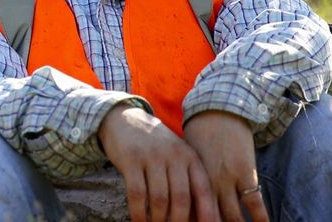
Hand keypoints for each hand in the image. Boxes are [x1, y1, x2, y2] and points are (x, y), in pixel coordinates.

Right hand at [98, 104, 218, 221]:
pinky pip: (136, 193)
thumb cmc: (155, 146)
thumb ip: (188, 180)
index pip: (203, 190)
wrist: (124, 119)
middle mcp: (173, 156)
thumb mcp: (176, 156)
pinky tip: (139, 221)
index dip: (207, 214)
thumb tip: (201, 215)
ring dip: (158, 220)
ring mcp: (151, 157)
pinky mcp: (130, 159)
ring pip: (159, 198)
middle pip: (181, 198)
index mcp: (189, 157)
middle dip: (179, 221)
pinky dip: (139, 212)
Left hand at [183, 110, 268, 221]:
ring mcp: (227, 178)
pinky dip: (259, 219)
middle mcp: (206, 182)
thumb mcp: (189, 160)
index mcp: (190, 179)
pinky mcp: (245, 173)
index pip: (191, 211)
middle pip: (210, 218)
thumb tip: (188, 205)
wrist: (218, 110)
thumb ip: (190, 182)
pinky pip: (254, 203)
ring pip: (232, 216)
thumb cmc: (199, 136)